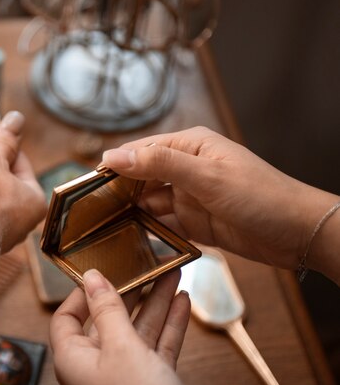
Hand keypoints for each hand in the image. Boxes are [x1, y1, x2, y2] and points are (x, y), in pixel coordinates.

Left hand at [51, 269, 189, 384]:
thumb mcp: (121, 347)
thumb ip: (108, 309)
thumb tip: (92, 277)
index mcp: (75, 358)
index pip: (67, 317)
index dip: (82, 293)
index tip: (102, 269)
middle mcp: (96, 366)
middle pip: (109, 319)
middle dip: (131, 291)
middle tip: (145, 264)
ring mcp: (125, 375)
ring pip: (139, 330)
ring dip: (156, 301)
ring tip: (172, 273)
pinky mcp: (151, 383)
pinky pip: (158, 347)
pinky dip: (170, 324)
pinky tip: (182, 301)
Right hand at [102, 126, 338, 271]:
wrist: (298, 233)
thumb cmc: (260, 196)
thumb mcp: (206, 176)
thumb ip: (159, 165)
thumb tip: (114, 156)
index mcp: (188, 146)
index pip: (140, 151)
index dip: (113, 165)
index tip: (86, 184)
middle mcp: (185, 168)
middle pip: (140, 177)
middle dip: (118, 191)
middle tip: (90, 210)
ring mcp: (189, 196)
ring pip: (149, 202)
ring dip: (130, 212)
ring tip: (104, 226)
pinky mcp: (194, 221)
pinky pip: (162, 223)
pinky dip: (148, 230)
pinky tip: (131, 238)